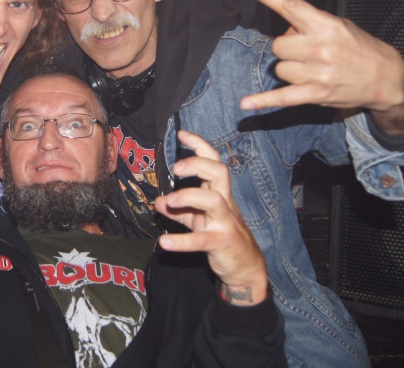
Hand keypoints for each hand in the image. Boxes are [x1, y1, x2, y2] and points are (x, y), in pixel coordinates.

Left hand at [154, 130, 266, 304]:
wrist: (245, 268)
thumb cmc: (222, 238)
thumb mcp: (199, 222)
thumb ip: (180, 211)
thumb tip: (158, 201)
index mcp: (219, 194)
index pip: (213, 163)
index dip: (200, 146)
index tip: (182, 134)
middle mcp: (224, 203)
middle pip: (219, 173)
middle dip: (198, 165)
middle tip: (176, 167)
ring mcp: (225, 222)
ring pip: (213, 201)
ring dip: (189, 196)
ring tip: (169, 200)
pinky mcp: (221, 243)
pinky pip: (201, 240)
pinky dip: (182, 241)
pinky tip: (164, 242)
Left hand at [238, 0, 403, 133]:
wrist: (386, 78)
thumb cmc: (361, 49)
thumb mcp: (341, 26)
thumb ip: (312, 25)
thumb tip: (287, 30)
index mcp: (326, 25)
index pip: (291, 5)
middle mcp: (319, 47)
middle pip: (278, 46)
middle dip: (288, 49)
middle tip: (306, 52)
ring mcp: (317, 72)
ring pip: (280, 69)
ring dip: (290, 69)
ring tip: (312, 69)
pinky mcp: (315, 93)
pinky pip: (282, 97)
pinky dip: (263, 101)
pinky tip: (246, 103)